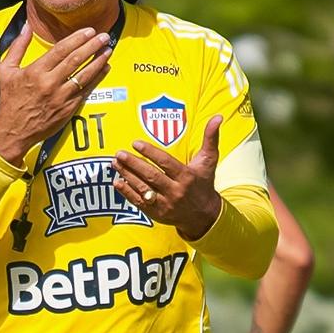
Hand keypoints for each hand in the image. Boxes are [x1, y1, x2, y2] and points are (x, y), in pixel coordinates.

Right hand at [0, 24, 111, 165]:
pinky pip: (85, 91)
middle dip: (92, 46)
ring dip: (98, 61)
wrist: (13, 131)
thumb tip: (26, 26)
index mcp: (35, 71)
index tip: (89, 31)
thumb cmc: (9, 100)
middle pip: (75, 60)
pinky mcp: (67, 109)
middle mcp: (49, 83)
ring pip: (84, 75)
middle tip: (104, 36)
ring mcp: (60, 97)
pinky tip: (105, 69)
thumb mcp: (5, 70)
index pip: (61, 50)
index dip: (77, 38)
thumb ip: (17, 46)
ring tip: (108, 50)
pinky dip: (97, 79)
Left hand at [113, 115, 223, 238]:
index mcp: (186, 177)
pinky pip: (139, 203)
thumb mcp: (209, 161)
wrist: (203, 215)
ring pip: (143, 189)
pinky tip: (117, 182)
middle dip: (133, 164)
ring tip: (115, 164)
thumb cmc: (203, 183)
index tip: (136, 143)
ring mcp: (165, 204)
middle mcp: (176, 191)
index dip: (150, 153)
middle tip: (119, 154)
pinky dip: (127, 193)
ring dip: (127, 176)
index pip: (166, 163)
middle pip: (151, 176)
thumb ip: (211, 138)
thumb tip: (218, 117)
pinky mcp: (157, 214)